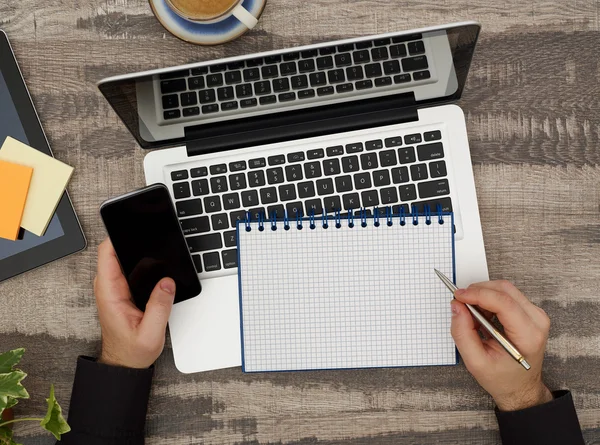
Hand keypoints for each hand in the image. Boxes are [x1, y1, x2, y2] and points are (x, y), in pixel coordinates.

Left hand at [94, 238, 174, 368]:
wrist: (125, 363)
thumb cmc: (132, 351)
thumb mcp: (150, 333)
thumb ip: (159, 307)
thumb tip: (168, 282)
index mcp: (110, 293)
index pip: (107, 254)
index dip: (118, 237)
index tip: (135, 230)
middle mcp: (109, 287)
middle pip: (116, 251)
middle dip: (134, 242)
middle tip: (155, 240)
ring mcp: (115, 287)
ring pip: (125, 258)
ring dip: (139, 253)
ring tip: (161, 253)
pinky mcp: (123, 290)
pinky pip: (130, 268)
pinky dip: (143, 264)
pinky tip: (158, 267)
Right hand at [450, 280, 552, 410]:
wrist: (520, 386)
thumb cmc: (502, 378)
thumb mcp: (476, 362)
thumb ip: (463, 333)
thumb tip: (457, 306)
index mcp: (528, 336)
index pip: (503, 302)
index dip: (477, 294)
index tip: (458, 296)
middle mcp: (536, 321)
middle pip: (504, 290)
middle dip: (477, 292)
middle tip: (461, 305)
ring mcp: (535, 314)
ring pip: (504, 289)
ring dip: (482, 296)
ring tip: (473, 316)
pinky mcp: (529, 311)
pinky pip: (506, 294)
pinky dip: (488, 300)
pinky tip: (482, 316)